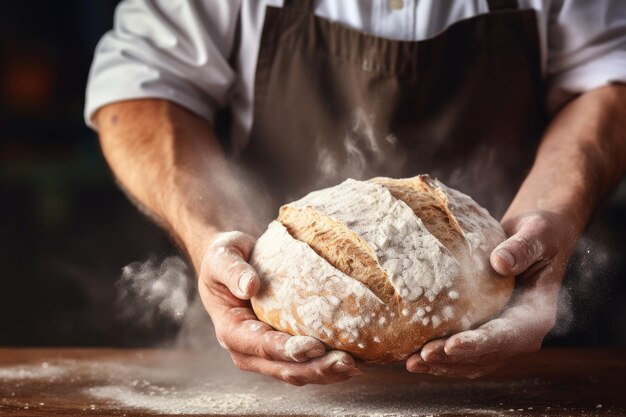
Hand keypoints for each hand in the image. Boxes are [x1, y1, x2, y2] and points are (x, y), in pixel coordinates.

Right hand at [197, 231, 363, 384]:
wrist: (232, 263)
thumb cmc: (225, 258)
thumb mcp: (222, 257)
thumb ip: (232, 271)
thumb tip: (250, 286)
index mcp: (232, 331)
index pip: (261, 346)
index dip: (288, 350)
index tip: (314, 346)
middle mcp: (249, 350)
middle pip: (285, 368)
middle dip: (316, 369)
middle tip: (347, 362)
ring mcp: (268, 354)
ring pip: (299, 372)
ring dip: (328, 372)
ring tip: (357, 365)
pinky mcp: (284, 350)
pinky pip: (308, 363)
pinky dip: (330, 364)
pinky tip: (356, 358)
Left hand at [406, 211, 574, 377]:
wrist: (536, 239)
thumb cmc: (540, 233)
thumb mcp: (537, 233)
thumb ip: (522, 248)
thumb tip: (500, 262)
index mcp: (537, 315)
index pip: (508, 336)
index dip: (479, 344)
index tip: (451, 346)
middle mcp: (522, 333)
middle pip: (485, 356)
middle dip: (452, 360)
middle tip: (421, 357)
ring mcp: (504, 336)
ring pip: (472, 361)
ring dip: (442, 364)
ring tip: (411, 362)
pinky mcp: (487, 331)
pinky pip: (464, 352)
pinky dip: (441, 356)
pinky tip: (414, 355)